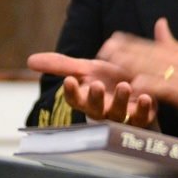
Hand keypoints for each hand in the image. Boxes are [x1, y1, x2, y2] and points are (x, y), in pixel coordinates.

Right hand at [27, 51, 157, 125]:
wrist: (138, 87)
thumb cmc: (107, 79)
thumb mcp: (86, 69)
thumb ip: (61, 65)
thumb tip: (30, 60)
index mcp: (87, 98)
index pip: (75, 98)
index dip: (71, 91)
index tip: (70, 80)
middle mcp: (103, 109)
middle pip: (95, 109)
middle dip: (95, 98)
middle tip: (95, 85)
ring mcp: (122, 115)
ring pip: (119, 112)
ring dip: (121, 100)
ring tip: (125, 86)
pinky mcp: (142, 117)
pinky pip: (142, 116)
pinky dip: (145, 108)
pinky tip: (147, 97)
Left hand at [95, 18, 177, 124]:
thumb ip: (172, 43)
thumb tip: (159, 23)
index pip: (151, 46)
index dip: (131, 43)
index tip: (113, 39)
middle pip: (148, 55)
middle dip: (125, 52)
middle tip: (105, 49)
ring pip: (152, 69)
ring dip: (132, 65)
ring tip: (113, 63)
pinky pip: (164, 88)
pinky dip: (150, 85)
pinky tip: (135, 85)